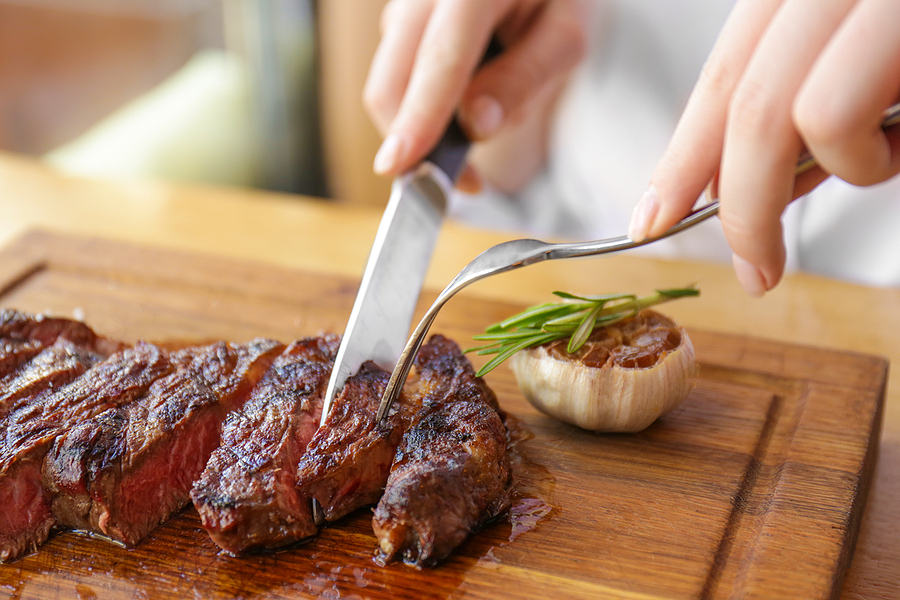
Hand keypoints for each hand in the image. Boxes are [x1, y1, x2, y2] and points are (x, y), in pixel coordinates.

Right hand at [364, 0, 587, 191]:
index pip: (439, 60)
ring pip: (391, 84)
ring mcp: (404, 5)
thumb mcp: (566, 35)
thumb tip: (475, 125)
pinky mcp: (399, 22)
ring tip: (491, 121)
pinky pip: (400, 77)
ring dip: (428, 126)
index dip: (419, 118)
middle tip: (467, 182)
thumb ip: (524, 79)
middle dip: (415, 142)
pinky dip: (426, 108)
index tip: (404, 165)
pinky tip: (472, 99)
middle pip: (391, 81)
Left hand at [628, 0, 899, 295]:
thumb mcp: (875, 73)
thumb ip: (816, 111)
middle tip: (752, 267)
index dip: (681, 153)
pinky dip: (861, 155)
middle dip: (734, 203)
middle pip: (737, 96)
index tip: (652, 215)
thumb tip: (755, 182)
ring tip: (883, 160)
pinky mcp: (895, 25)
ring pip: (776, 110)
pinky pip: (830, 111)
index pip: (723, 71)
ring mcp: (867, 0)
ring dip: (821, 170)